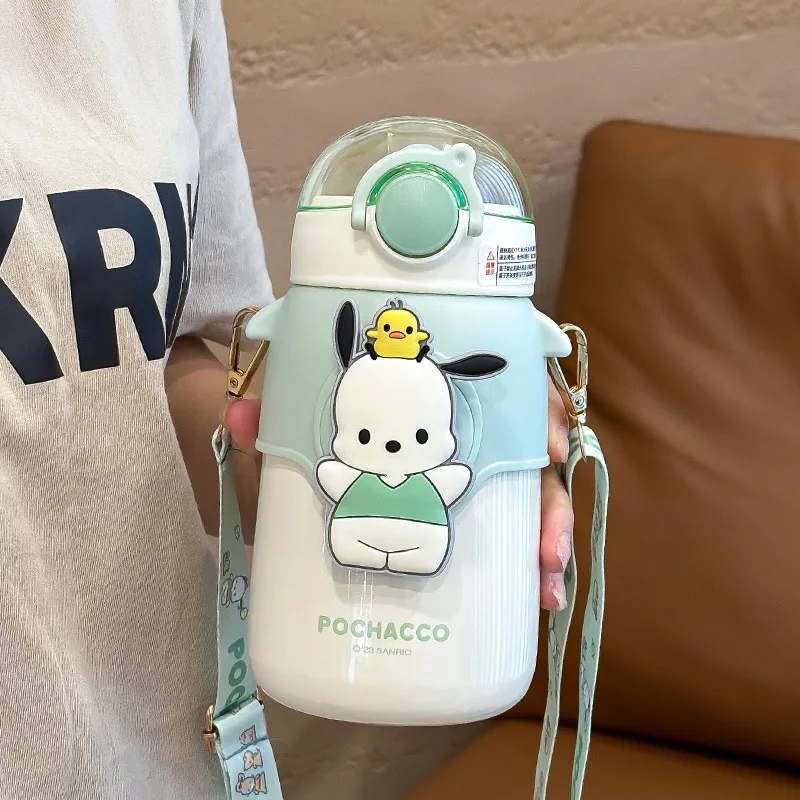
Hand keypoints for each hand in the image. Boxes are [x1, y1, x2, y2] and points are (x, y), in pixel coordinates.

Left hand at [224, 378, 573, 611]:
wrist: (281, 454)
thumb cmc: (299, 427)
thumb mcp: (288, 418)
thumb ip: (268, 416)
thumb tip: (240, 419)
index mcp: (434, 394)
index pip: (505, 386)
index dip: (540, 409)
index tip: (553, 443)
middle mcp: (462, 432)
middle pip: (528, 453)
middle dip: (549, 499)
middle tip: (546, 550)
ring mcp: (462, 477)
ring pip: (526, 499)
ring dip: (548, 541)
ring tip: (546, 588)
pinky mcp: (452, 518)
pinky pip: (502, 536)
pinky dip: (522, 567)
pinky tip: (536, 602)